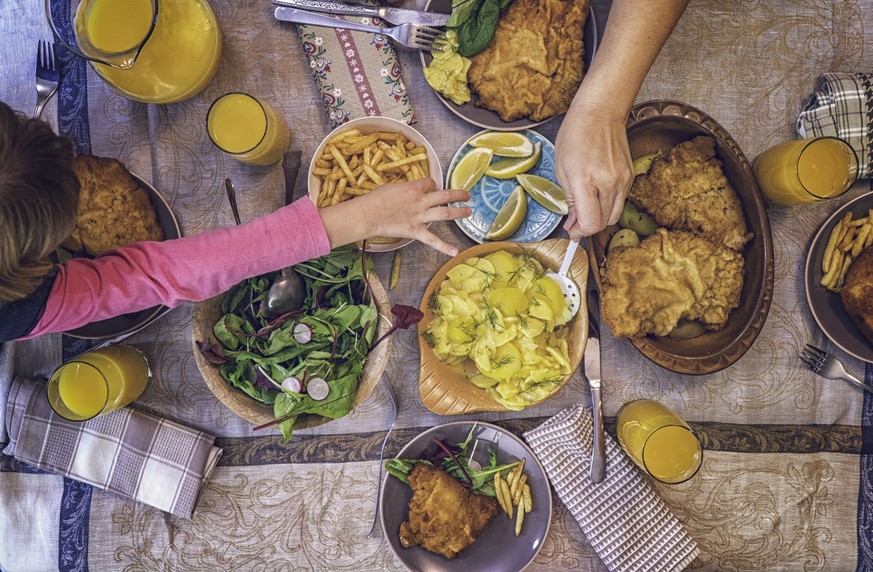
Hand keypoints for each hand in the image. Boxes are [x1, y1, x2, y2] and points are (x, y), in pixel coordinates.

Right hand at [321, 178, 470, 255]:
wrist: (368, 214)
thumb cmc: (376, 199)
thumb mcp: (392, 187)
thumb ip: (405, 189)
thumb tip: (409, 191)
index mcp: (414, 188)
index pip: (430, 183)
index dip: (432, 185)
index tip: (431, 188)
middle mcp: (421, 201)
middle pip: (445, 194)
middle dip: (458, 194)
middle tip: (467, 195)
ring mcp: (420, 217)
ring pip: (445, 213)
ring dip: (459, 212)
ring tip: (469, 211)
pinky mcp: (416, 231)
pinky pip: (432, 240)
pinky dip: (444, 247)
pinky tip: (455, 252)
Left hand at [555, 102, 633, 239]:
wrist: (601, 112)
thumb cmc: (575, 135)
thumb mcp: (562, 169)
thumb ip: (569, 201)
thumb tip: (573, 225)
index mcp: (586, 180)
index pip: (591, 223)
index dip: (580, 233)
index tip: (572, 231)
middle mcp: (609, 182)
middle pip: (603, 223)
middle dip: (588, 226)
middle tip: (575, 220)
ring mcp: (623, 180)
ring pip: (614, 216)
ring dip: (599, 217)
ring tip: (586, 205)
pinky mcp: (630, 177)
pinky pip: (620, 202)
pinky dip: (608, 205)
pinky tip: (597, 193)